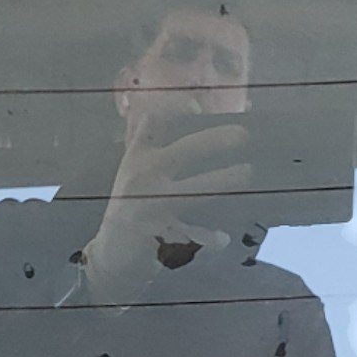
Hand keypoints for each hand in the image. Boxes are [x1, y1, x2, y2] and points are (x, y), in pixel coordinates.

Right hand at [83, 117, 250, 302]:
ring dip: (222, 180)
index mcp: (138, 157)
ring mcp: (150, 204)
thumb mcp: (132, 167)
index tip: (198, 106)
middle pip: (184, 151)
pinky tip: (223, 239)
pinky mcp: (159, 232)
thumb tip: (177, 109)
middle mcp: (143, 176)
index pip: (154, 122)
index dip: (175, 109)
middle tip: (243, 135)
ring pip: (193, 189)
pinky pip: (192, 233)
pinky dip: (210, 237)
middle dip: (215, 141)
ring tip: (246, 172)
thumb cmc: (129, 204)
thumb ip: (148, 139)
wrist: (111, 250)